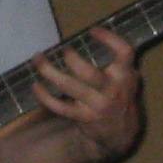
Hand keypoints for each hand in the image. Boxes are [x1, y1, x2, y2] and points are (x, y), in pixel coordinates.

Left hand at [29, 28, 143, 162]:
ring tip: (38, 59)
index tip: (93, 30)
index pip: (124, 53)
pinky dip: (45, 97)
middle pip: (89, 74)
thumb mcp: (127, 78)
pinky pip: (60, 107)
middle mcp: (113, 89)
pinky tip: (36, 86)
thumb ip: (117, 61)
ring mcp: (97, 105)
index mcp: (125, 74)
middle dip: (71, 60)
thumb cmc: (120, 95)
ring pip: (69, 87)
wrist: (121, 132)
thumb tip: (97, 34)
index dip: (109, 39)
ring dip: (50, 72)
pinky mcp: (83, 117)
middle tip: (63, 50)